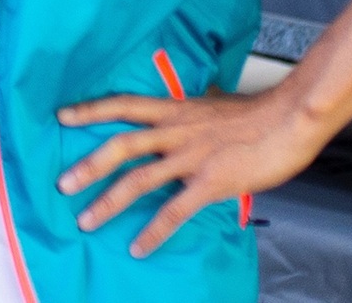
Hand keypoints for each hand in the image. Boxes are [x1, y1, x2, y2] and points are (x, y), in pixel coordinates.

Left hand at [56, 86, 324, 256]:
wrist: (288, 118)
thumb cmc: (256, 112)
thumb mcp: (215, 104)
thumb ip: (195, 111)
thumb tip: (196, 103)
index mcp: (174, 109)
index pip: (123, 104)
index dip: (91, 109)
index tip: (62, 116)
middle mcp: (175, 130)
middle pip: (121, 145)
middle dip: (88, 165)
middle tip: (62, 184)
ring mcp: (191, 156)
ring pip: (139, 179)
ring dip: (108, 202)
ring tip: (86, 220)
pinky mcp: (210, 182)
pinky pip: (174, 211)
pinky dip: (154, 231)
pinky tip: (139, 247)